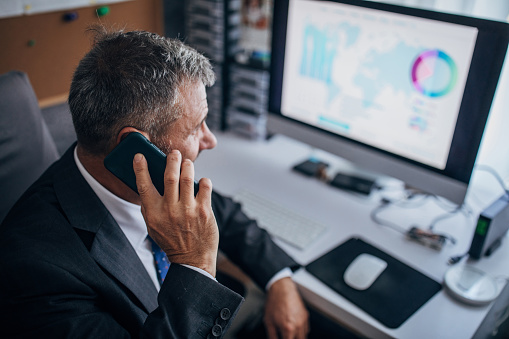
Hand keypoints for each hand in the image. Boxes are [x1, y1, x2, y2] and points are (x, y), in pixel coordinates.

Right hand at [133, 150, 218, 276]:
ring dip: (187, 166)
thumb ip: (151, 206)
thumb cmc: (171, 240)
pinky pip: (205, 186)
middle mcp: (170, 210)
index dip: (140, 169)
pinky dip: (204, 181)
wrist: (192, 259)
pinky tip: (202, 181)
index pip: (143, 186)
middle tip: (174, 153)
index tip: (140, 156)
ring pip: (187, 178)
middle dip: (172, 160)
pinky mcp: (204, 211)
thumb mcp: (153, 225)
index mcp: (154, 213)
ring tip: (187, 163)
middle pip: (169, 176)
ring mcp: (188, 210)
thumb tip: (149, 181)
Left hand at [264, 277, 309, 338]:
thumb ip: (272, 336)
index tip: (281, 338)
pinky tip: (294, 329)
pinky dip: (301, 332)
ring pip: (304, 336)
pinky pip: (306, 329)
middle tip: (285, 336)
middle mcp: (298, 325)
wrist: (281, 288)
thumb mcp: (268, 322)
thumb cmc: (274, 302)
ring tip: (289, 334)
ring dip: (297, 337)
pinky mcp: (306, 316)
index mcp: (288, 328)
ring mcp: (303, 320)